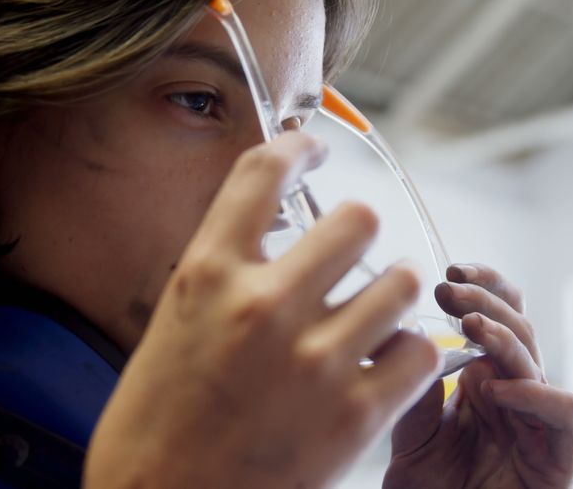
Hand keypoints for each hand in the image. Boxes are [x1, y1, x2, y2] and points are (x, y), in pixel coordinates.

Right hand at [84, 132, 441, 488]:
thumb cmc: (155, 425)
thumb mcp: (173, 325)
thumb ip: (226, 275)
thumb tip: (276, 239)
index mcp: (207, 276)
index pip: (264, 172)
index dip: (299, 146)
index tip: (315, 150)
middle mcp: (262, 305)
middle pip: (358, 219)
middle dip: (358, 232)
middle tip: (350, 259)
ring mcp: (314, 360)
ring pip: (402, 282)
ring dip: (390, 295)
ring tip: (371, 318)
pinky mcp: (354, 415)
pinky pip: (417, 353)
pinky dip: (407, 355)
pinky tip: (383, 366)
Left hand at [383, 264, 572, 488]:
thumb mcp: (410, 434)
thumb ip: (414, 390)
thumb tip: (408, 334)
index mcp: (486, 377)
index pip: (497, 314)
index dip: (483, 285)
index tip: (450, 271)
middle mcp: (517, 391)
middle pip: (518, 326)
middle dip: (485, 299)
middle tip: (449, 288)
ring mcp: (539, 420)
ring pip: (536, 360)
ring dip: (503, 335)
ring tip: (467, 323)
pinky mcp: (560, 455)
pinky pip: (563, 410)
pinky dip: (534, 392)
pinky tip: (497, 386)